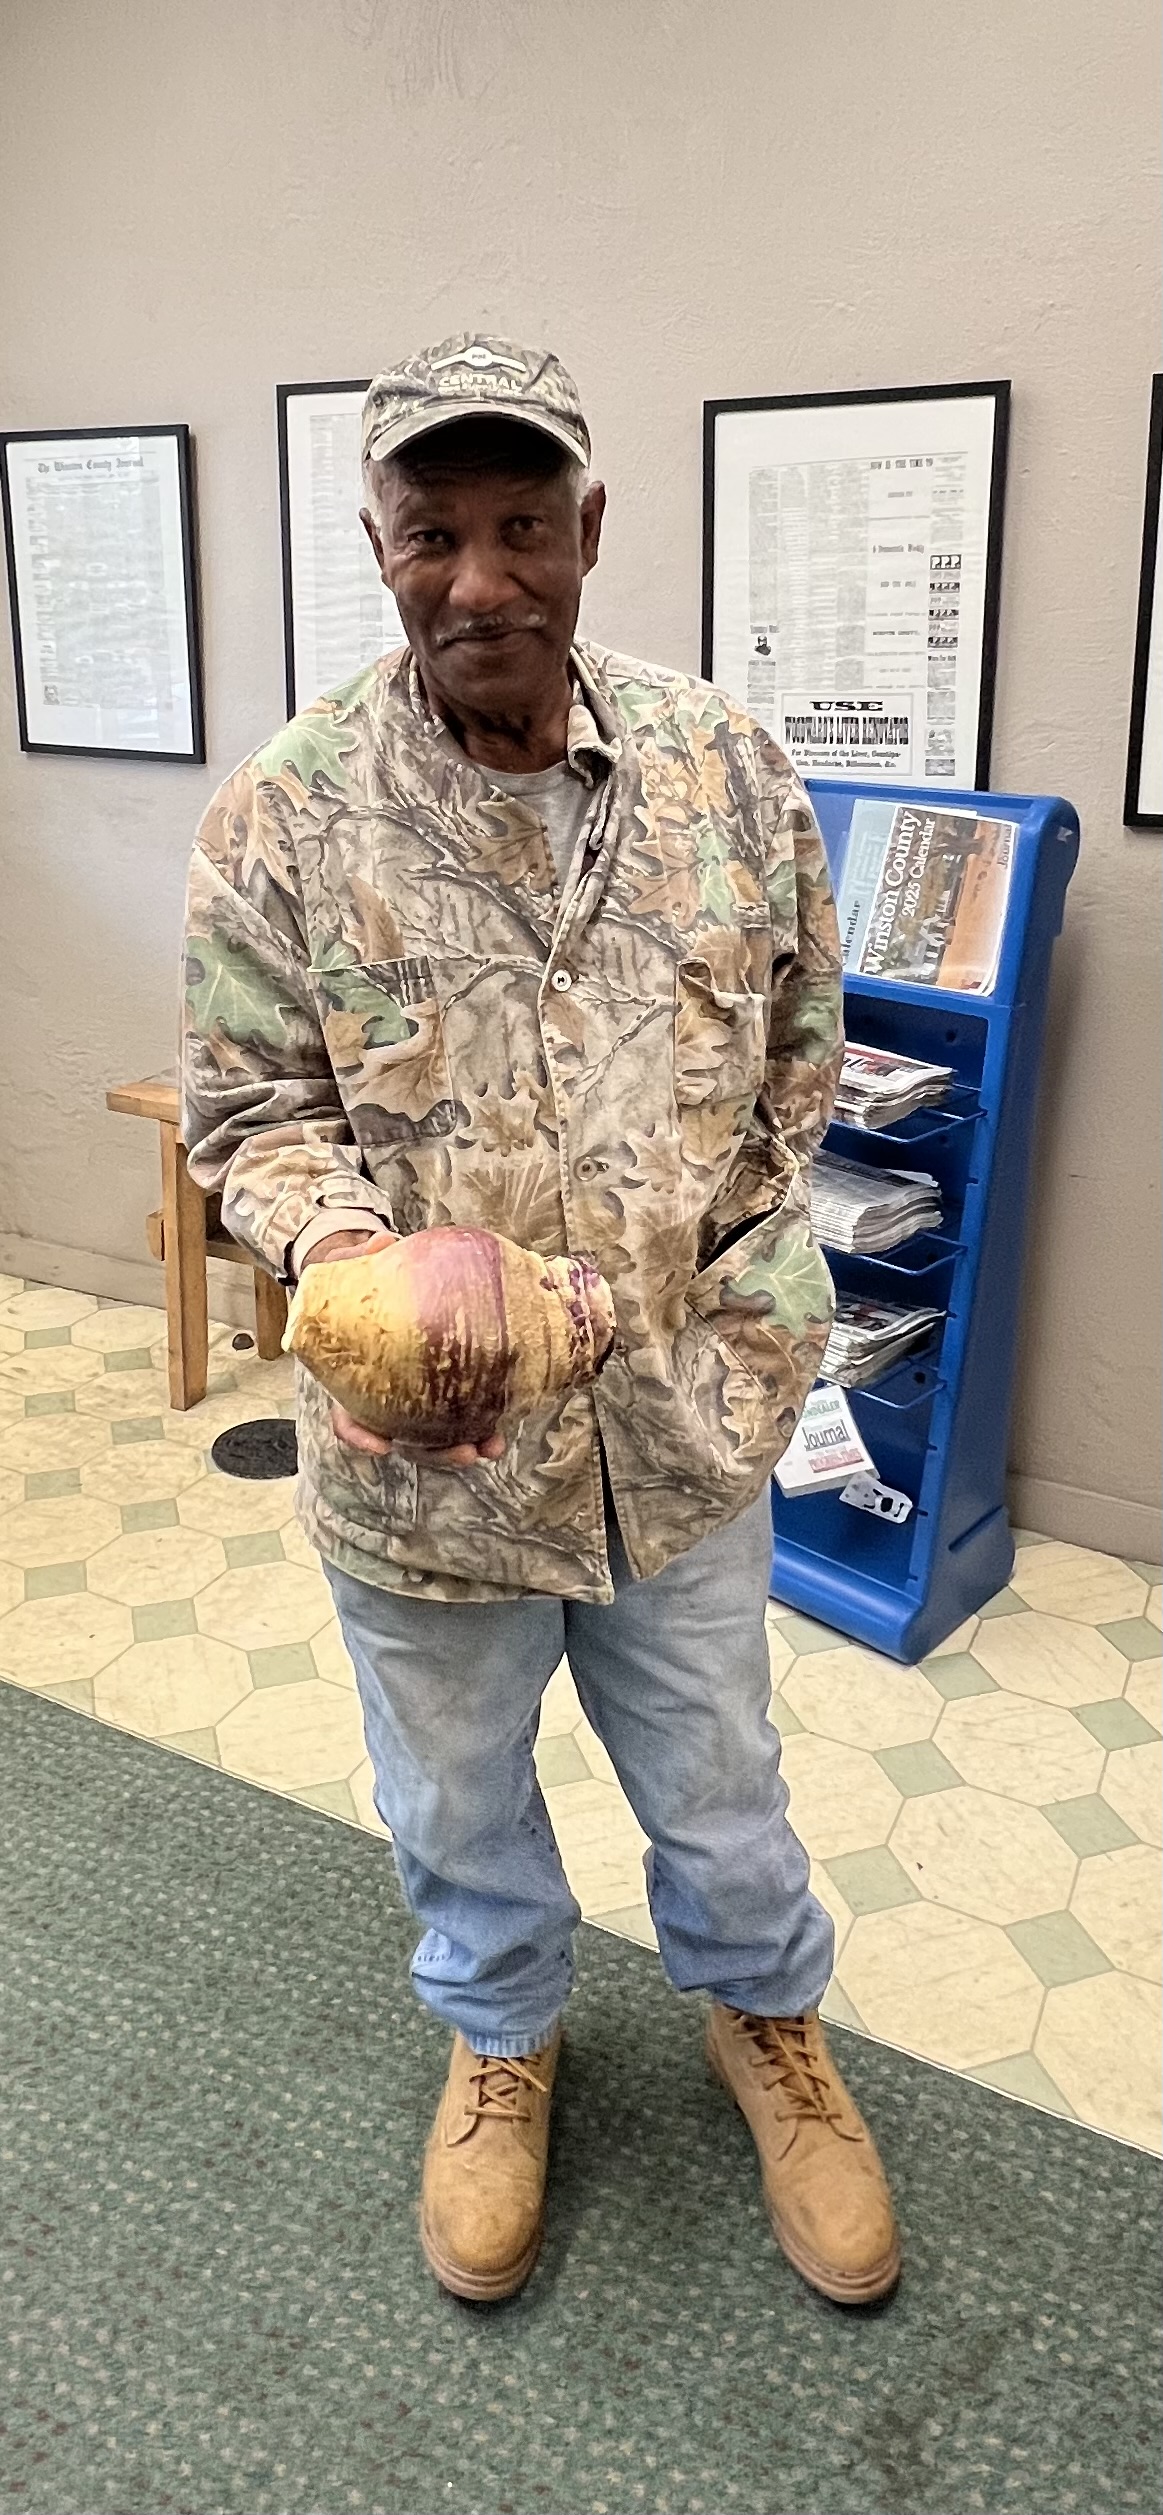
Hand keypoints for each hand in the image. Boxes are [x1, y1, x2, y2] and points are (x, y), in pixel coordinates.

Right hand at [300, 1228, 504, 1468]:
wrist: (374, 1281)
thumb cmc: (356, 1282)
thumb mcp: (348, 1267)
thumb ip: (358, 1260)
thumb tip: (381, 1243)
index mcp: (352, 1377)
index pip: (347, 1417)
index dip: (361, 1435)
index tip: (382, 1447)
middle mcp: (381, 1397)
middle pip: (402, 1437)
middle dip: (433, 1451)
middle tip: (466, 1452)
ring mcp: (410, 1398)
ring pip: (433, 1436)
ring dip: (463, 1446)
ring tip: (493, 1447)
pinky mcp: (440, 1390)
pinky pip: (458, 1414)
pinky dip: (480, 1423)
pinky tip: (503, 1427)